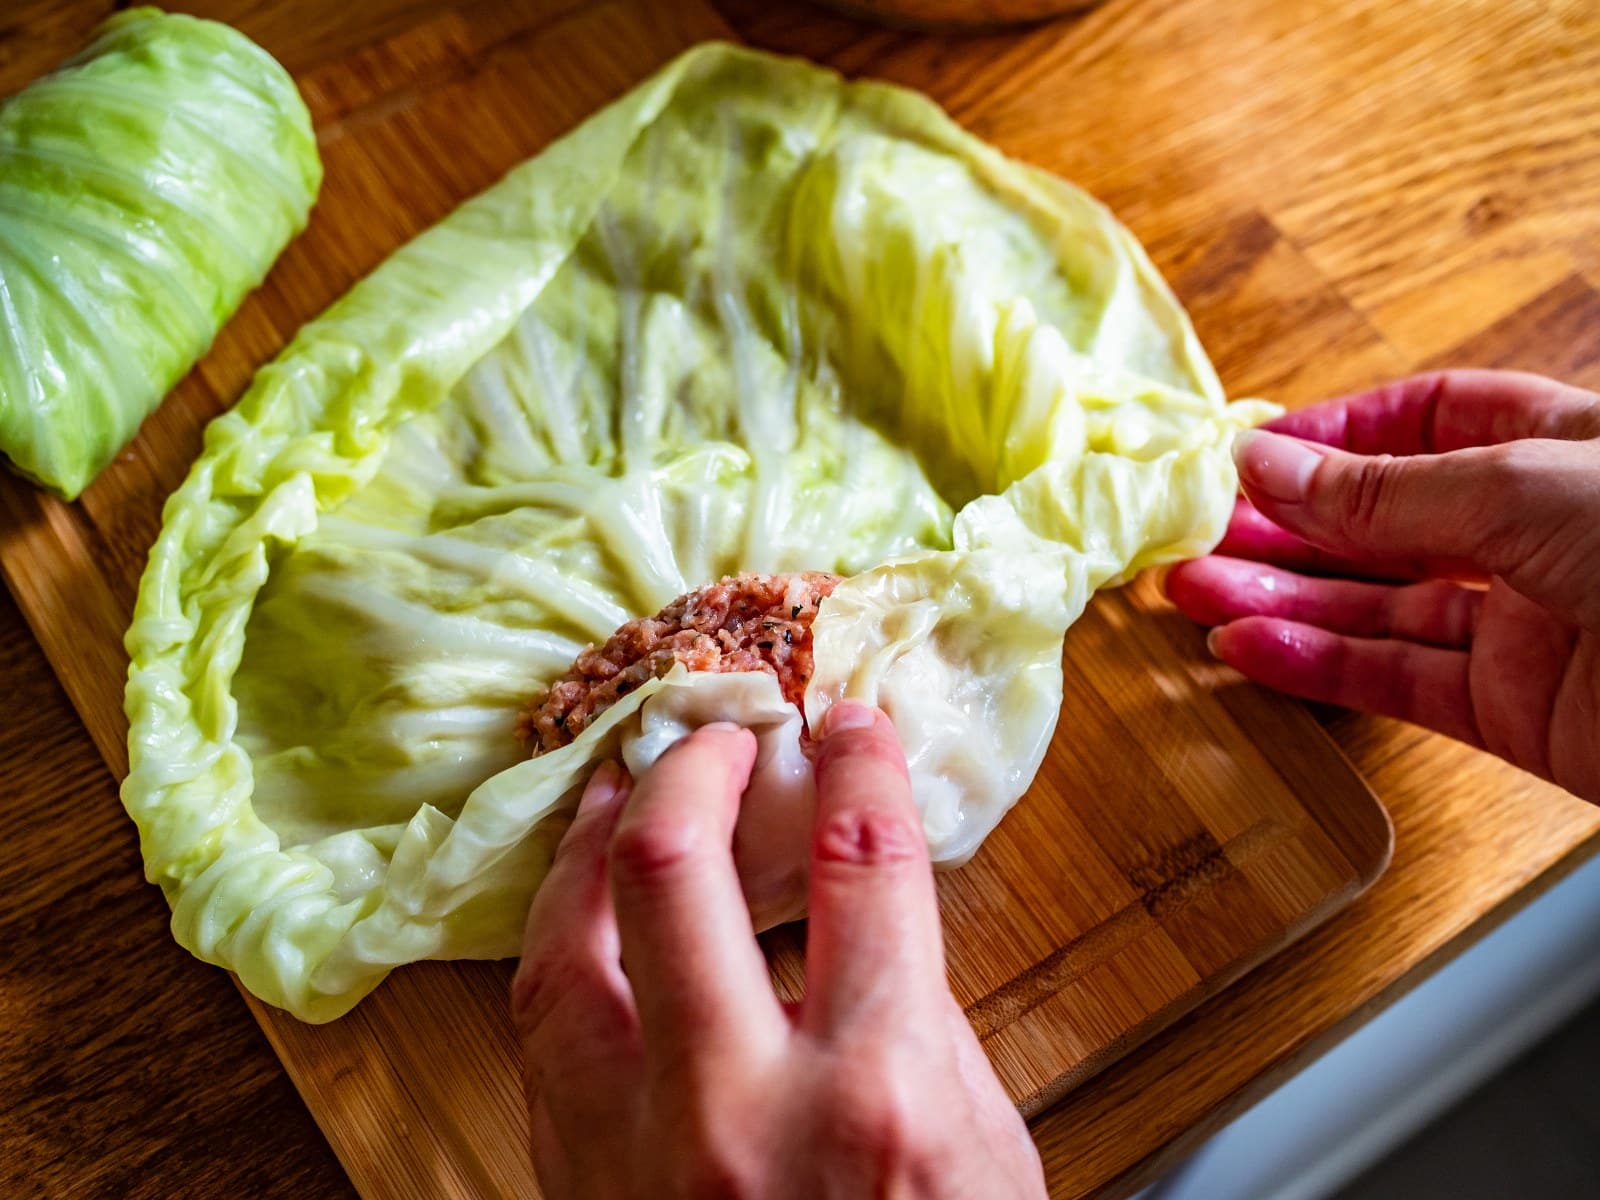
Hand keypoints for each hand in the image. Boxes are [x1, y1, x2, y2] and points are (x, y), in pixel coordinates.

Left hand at [511, 704, 1045, 1199]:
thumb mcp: (982, 1149)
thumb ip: (914, 1013)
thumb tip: (859, 892)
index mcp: (876, 1100)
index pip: (865, 862)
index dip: (858, 761)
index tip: (847, 722)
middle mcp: (742, 1112)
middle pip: (680, 866)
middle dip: (697, 764)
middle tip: (722, 729)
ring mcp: (637, 1149)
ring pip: (568, 937)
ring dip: (594, 833)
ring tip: (621, 775)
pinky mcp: (574, 1177)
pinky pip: (541, 1020)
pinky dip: (559, 931)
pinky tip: (581, 890)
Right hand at [1167, 369, 1599, 803]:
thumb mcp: (1528, 488)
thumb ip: (1386, 491)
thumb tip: (1268, 463)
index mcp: (1564, 449)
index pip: (1428, 426)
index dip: (1336, 434)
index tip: (1250, 452)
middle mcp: (1542, 535)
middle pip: (1385, 521)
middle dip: (1285, 524)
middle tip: (1192, 529)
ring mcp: (1530, 625)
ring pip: (1377, 604)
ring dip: (1278, 596)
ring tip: (1188, 589)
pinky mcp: (1518, 713)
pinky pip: (1397, 680)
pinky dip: (1317, 666)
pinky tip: (1248, 648)